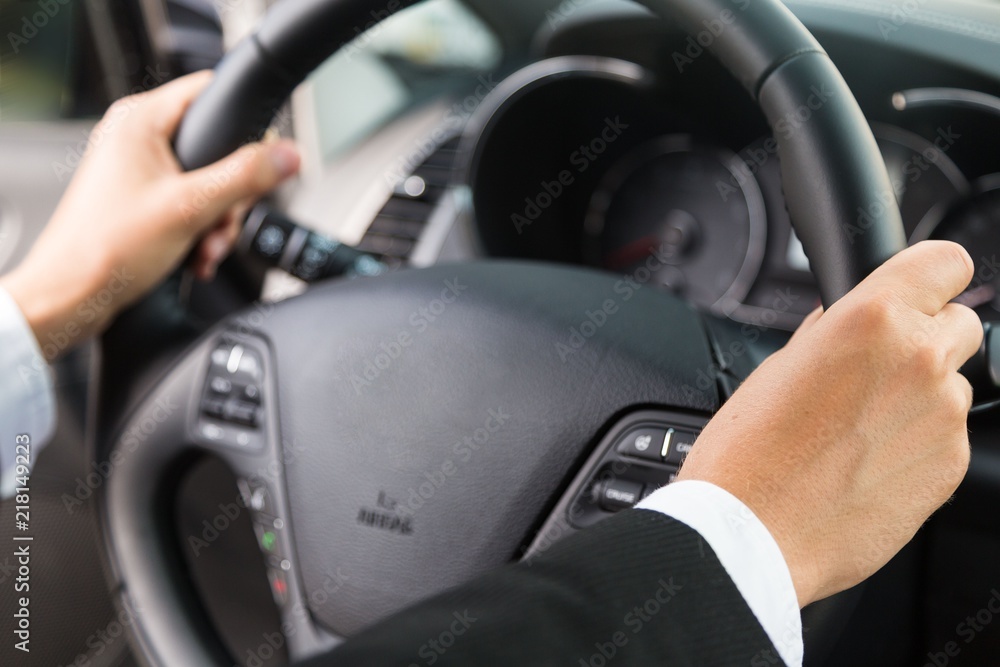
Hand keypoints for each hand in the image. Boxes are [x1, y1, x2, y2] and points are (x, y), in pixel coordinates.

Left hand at [0, 71, 299, 357]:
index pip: (210, 93)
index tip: (262, 156)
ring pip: (208, 182)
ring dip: (218, 221)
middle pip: (216, 148)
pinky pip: (190, 204)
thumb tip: (288, 154)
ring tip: (206, 248)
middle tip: (223, 222)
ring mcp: (139, 170)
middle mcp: (137, 139)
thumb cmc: (107, 249)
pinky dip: (201, 231)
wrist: (73, 296)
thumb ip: (246, 177)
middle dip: (231, 196)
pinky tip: (197, 255)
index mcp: (140, 121)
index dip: (243, 124)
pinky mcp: (142, 199)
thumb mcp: (192, 208)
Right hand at [678, 240, 982, 606]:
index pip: (946, 262)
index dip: (928, 278)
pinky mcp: (951, 467)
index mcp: (873, 319)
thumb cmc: (750, 451)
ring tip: (861, 430)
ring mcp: (943, 416)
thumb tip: (844, 321)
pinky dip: (919, 444)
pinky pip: (949, 437)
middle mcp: (921, 359)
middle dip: (925, 339)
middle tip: (878, 372)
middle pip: (962, 323)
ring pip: (954, 385)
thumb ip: (830, 333)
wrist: (753, 530)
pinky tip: (869, 463)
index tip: (916, 293)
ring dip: (921, 397)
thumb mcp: (778, 365)